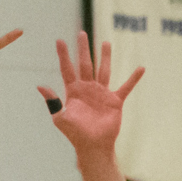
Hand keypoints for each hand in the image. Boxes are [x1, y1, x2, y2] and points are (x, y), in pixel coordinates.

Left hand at [38, 31, 142, 154]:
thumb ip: (53, 101)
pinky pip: (126, 87)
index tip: (59, 41)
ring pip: (104, 70)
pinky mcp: (115, 101)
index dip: (63, 56)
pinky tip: (141, 68)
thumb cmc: (75, 135)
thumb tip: (40, 86)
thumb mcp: (60, 118)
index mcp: (73, 91)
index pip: (67, 69)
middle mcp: (87, 89)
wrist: (93, 146)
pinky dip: (133, 78)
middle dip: (83, 49)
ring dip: (105, 57)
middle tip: (81, 33)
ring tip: (106, 42)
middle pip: (85, 64)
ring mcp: (101, 93)